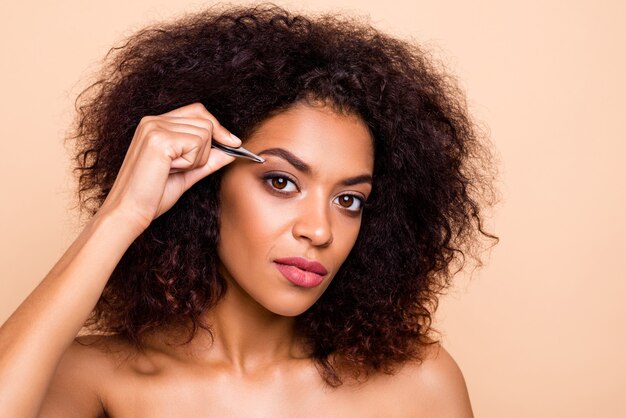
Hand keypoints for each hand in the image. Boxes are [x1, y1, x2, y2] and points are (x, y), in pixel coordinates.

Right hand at [97, 102, 239, 231]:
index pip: (197, 111)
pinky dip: (191, 162)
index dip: (217, 127)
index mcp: (155, 124)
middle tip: (184, 168)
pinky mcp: (159, 139)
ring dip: (197, 158)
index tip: (234, 143)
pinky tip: (171, 171)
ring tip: (173, 170)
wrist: (129, 213)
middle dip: (206, 149)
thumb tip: (232, 150)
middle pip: (205, 121)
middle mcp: (153, 120)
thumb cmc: (152, 197)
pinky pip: (197, 144)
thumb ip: (208, 160)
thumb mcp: (187, 174)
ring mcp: (154, 127)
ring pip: (204, 133)